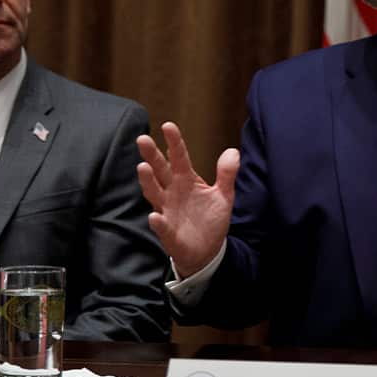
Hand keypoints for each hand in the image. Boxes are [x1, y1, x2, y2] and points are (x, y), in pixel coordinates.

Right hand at [136, 122, 238, 277]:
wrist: (207, 250)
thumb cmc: (210, 219)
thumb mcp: (223, 195)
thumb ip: (227, 174)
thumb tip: (233, 151)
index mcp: (187, 180)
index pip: (179, 158)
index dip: (174, 142)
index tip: (168, 126)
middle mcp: (173, 192)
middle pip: (160, 171)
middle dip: (152, 156)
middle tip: (143, 139)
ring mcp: (168, 211)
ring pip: (155, 194)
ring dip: (148, 182)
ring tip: (143, 168)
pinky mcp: (169, 232)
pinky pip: (162, 226)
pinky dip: (158, 222)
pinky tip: (154, 217)